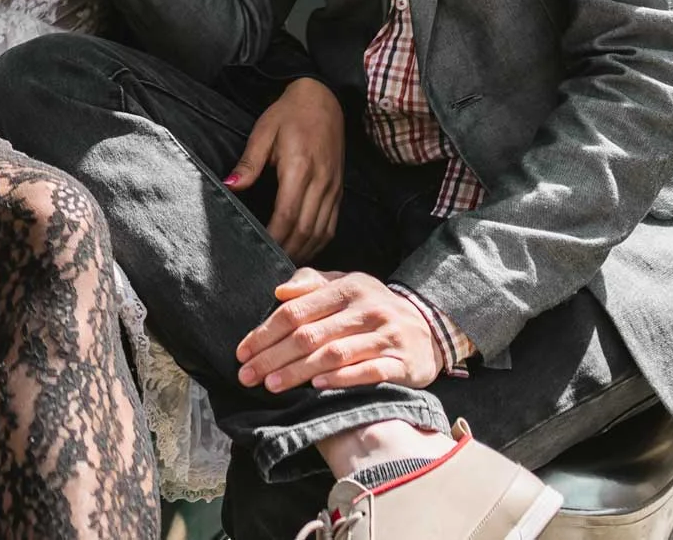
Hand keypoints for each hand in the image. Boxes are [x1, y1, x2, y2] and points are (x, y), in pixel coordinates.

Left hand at [227, 79, 343, 259]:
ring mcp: (333, 187)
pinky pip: (332, 224)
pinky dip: (318, 242)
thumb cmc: (289, 114)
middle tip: (268, 265)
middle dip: (287, 250)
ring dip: (303, 251)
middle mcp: (321, 181)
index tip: (259, 250)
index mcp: (300, 167)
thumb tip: (230, 186)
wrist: (323, 99)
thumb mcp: (263, 132)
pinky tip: (303, 249)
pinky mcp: (339, 190)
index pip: (287, 213)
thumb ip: (249, 162)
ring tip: (283, 263)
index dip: (274, 236)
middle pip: (306, 229)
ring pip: (321, 231)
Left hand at [236, 269, 442, 392]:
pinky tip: (317, 387)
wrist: (430, 327)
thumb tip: (279, 291)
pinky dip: (341, 379)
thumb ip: (311, 285)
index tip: (242, 353)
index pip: (295, 311)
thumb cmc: (373, 308)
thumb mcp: (346, 286)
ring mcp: (386, 336)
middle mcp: (367, 309)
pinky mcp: (403, 363)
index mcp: (347, 288)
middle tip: (247, 376)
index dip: (265, 333)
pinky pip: (368, 372)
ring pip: (334, 354)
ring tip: (271, 385)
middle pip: (309, 335)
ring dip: (298, 372)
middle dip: (273, 357)